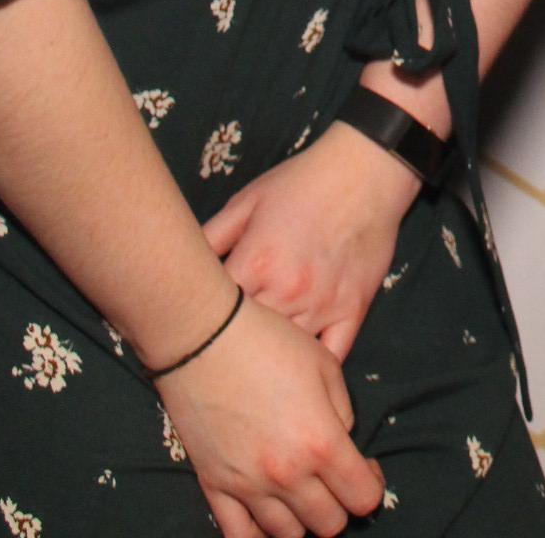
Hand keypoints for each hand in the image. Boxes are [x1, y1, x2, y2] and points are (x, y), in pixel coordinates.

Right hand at [159, 288, 385, 537]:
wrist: (205, 338)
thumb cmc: (270, 342)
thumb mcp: (325, 365)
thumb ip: (342, 413)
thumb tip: (343, 443)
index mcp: (321, 443)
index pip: (363, 498)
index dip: (371, 486)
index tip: (365, 468)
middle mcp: (287, 475)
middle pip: (329, 525)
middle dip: (340, 506)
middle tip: (333, 480)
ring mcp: (248, 487)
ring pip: (288, 536)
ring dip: (302, 519)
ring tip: (301, 492)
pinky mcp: (214, 488)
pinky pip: (240, 537)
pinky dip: (259, 534)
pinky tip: (268, 514)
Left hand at [204, 121, 417, 362]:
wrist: (367, 169)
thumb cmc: (302, 182)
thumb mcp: (247, 201)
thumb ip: (211, 237)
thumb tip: (178, 267)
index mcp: (255, 263)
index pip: (212, 313)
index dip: (199, 323)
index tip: (192, 330)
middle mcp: (287, 292)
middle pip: (246, 342)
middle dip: (230, 347)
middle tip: (218, 354)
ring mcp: (322, 305)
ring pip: (285, 357)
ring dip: (268, 361)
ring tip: (252, 372)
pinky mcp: (352, 310)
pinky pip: (330, 359)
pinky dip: (312, 371)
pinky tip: (297, 373)